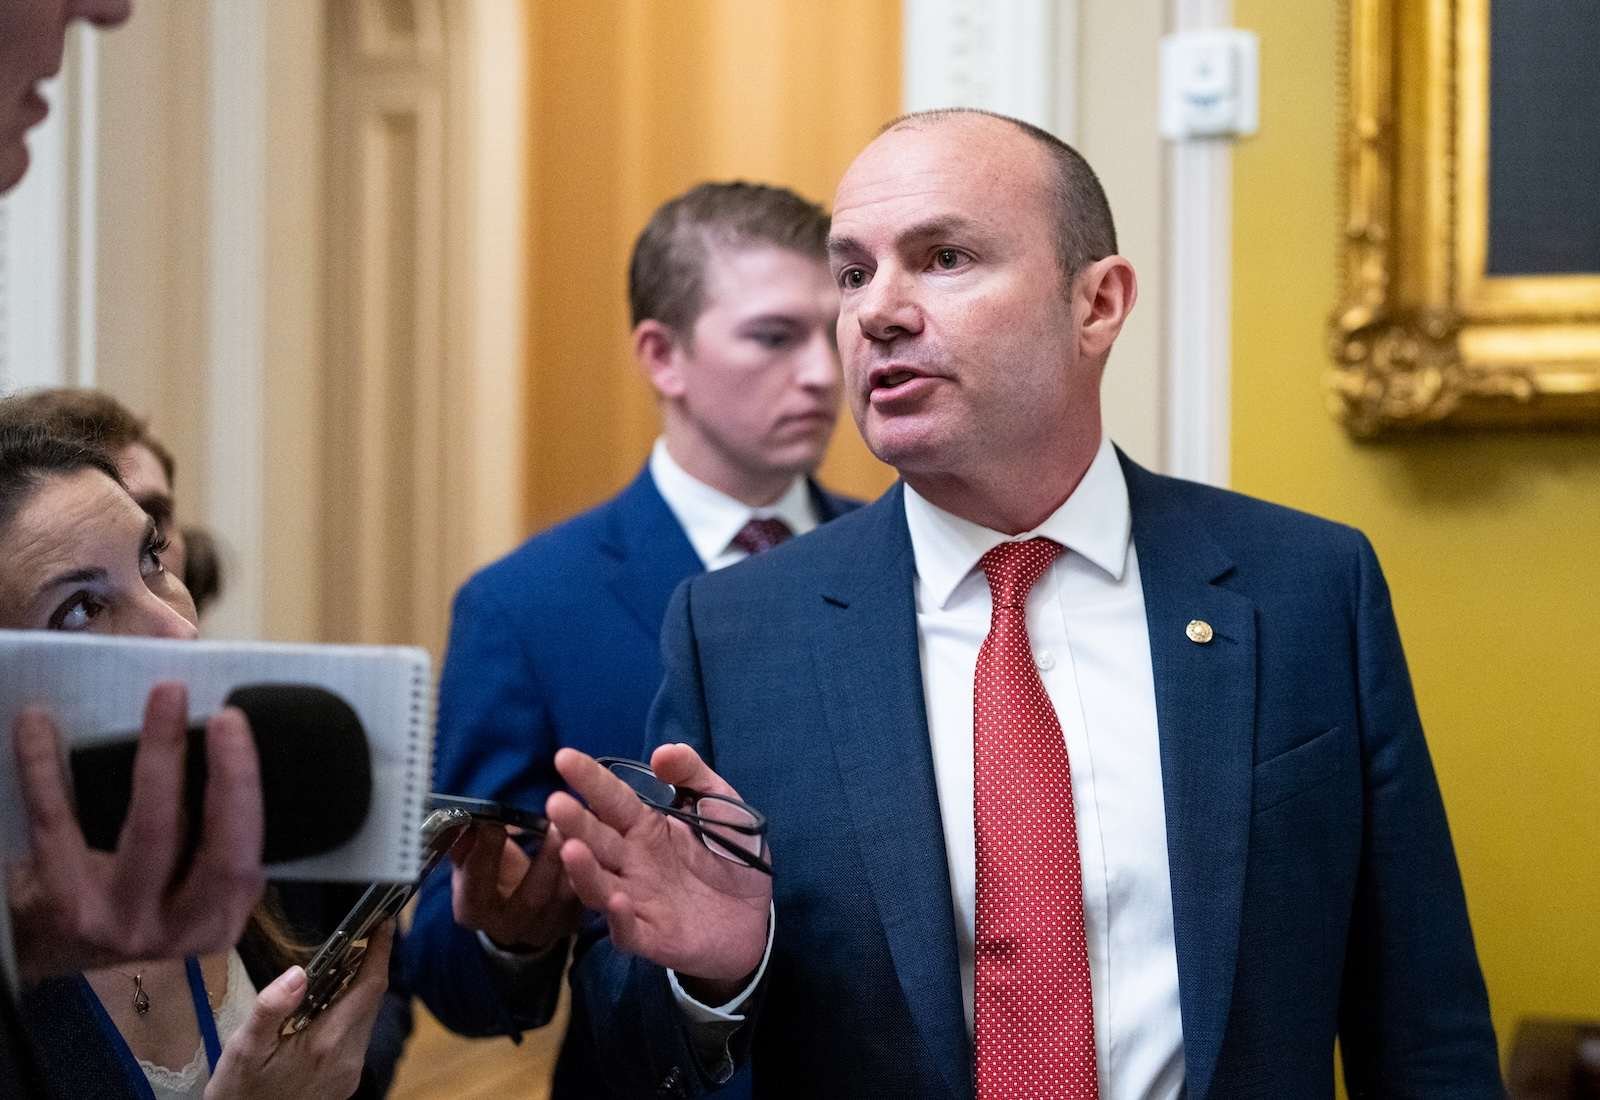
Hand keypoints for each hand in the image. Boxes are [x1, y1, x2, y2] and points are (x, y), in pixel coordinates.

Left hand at [7, 682, 264, 981]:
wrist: (50, 948)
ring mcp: (118, 920)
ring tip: (165, 695)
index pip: (243, 857)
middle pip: (211, 848)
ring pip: (148, 832)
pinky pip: (58, 825)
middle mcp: (176, 928)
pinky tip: (38, 722)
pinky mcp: (62, 903)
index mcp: (218, 918)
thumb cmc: (138, 898)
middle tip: (226, 713)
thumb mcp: (193, 889)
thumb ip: (218, 836)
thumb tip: (232, 736)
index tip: (236, 723)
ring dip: (159, 757)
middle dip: (225, 776)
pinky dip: (45, 768)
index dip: (243, 790)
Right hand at [205, 922, 393, 1099]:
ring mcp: (350, 1073)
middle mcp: (348, 1059)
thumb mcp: (243, 1048)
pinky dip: (349, 1013)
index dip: (380, 951)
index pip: (370, 987)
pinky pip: (357, 1037)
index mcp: (327, 1044)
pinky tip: (326, 1006)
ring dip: (358, 990)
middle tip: (359, 936)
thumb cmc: (238, 1092)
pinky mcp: (345, 1082)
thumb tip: (298, 973)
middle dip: (369, 966)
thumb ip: (271, 1008)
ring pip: (366, 1018)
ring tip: (339, 966)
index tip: (385, 922)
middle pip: (372, 1000)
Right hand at [449, 820, 581, 952]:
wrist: (512, 908)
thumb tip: (463, 820)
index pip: (476, 888)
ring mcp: (544, 928)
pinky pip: (587, 895)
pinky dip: (594, 868)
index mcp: (473, 911)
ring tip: (584, 828)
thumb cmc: (487, 873)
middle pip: (530, 898)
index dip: (484, 856)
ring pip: (566, 897)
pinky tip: (599, 840)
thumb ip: (465, 844)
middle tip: (556, 824)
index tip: (494, 823)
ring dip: (576, 863)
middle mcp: (509, 927)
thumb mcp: (468, 860)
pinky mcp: (572, 922)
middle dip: (544, 861)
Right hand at [546, 746, 770, 1001]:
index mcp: (645, 827)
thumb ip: (693, 775)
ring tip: (571, 849)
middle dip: (575, 822)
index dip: (590, 779)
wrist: (756, 918)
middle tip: (555, 802)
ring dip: (583, 869)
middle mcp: (632, 862)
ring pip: (599, 885)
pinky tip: (617, 900)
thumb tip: (661, 752)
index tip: (564, 757)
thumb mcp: (722, 805)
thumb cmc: (731, 856)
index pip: (611, 799)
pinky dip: (618, 917)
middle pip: (597, 839)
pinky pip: (628, 930)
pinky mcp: (651, 937)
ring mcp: (637, 900)